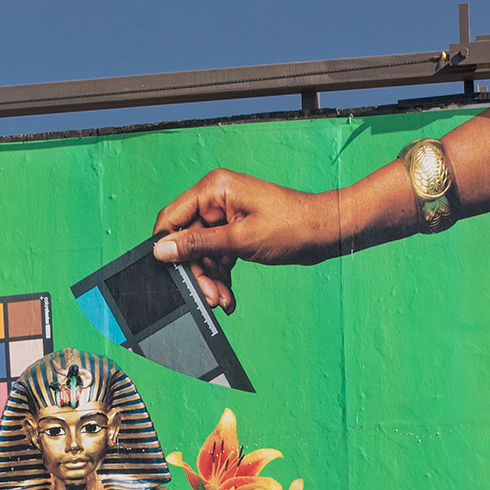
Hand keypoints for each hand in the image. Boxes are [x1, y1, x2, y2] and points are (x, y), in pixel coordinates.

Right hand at [152, 171, 345, 311]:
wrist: (326, 233)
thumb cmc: (292, 226)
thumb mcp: (239, 240)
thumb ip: (198, 244)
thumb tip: (163, 249)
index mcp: (214, 189)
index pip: (173, 217)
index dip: (167, 245)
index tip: (168, 272)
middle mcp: (217, 200)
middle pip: (188, 240)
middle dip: (197, 271)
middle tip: (208, 297)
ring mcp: (227, 217)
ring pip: (203, 253)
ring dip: (210, 279)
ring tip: (223, 300)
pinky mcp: (237, 233)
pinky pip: (218, 256)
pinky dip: (221, 276)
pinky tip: (229, 295)